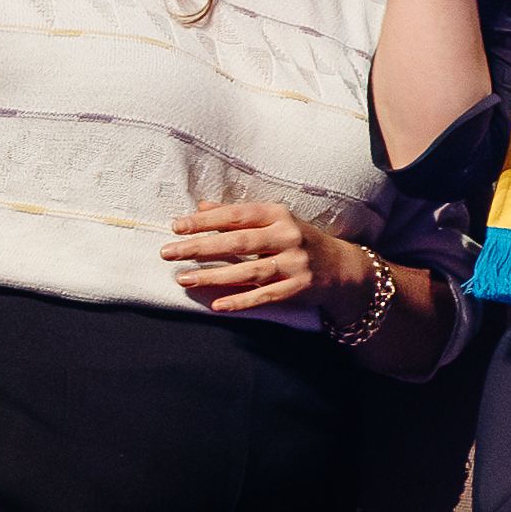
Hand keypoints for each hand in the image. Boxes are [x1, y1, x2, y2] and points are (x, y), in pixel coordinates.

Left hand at [162, 201, 353, 317]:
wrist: (341, 267)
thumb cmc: (299, 240)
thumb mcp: (274, 221)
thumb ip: (238, 215)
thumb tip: (200, 206)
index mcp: (279, 214)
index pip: (236, 215)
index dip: (205, 221)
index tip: (176, 226)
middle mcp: (288, 236)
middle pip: (238, 242)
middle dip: (200, 247)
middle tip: (169, 252)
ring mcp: (295, 263)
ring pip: (248, 271)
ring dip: (213, 276)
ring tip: (184, 278)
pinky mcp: (299, 287)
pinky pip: (265, 296)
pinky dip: (241, 301)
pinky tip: (217, 306)